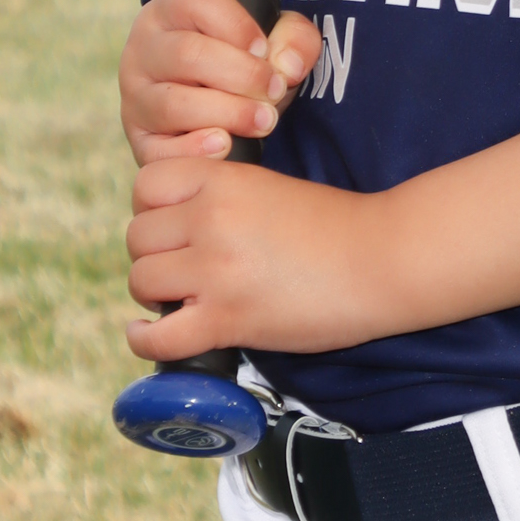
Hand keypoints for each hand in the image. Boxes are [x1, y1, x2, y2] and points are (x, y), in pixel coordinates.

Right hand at [119, 0, 321, 164]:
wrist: (215, 105)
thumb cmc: (243, 64)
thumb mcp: (275, 40)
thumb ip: (295, 40)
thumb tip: (287, 67)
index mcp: (172, 10)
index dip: (237, 25)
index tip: (264, 49)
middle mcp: (145, 48)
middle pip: (187, 54)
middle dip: (242, 76)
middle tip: (274, 91)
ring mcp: (136, 95)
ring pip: (173, 104)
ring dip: (228, 114)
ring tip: (263, 121)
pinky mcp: (140, 139)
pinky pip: (159, 150)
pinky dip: (196, 151)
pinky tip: (226, 144)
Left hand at [125, 155, 396, 357]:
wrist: (381, 259)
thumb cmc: (336, 226)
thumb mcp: (269, 188)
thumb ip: (222, 196)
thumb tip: (178, 223)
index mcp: (223, 180)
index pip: (147, 184)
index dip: (152, 208)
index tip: (171, 228)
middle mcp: (211, 219)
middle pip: (138, 235)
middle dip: (154, 254)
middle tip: (181, 269)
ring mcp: (215, 270)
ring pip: (141, 280)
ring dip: (153, 294)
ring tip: (179, 300)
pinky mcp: (226, 319)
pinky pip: (157, 337)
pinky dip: (146, 340)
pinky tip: (151, 333)